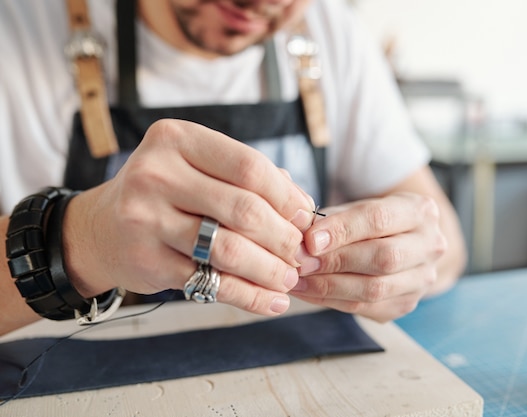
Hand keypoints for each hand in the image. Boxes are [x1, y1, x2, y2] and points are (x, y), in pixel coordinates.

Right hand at [63, 119, 314, 315]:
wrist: (101, 229)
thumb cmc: (165, 193)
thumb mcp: (198, 167)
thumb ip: (249, 178)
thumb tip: (303, 206)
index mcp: (176, 139)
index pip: (249, 166)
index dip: (287, 197)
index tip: (305, 217)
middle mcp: (156, 173)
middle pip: (244, 209)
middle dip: (284, 237)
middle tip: (301, 254)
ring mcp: (145, 218)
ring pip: (229, 250)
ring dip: (270, 270)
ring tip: (289, 279)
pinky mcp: (145, 260)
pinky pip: (210, 283)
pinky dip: (248, 296)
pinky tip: (271, 301)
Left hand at [291, 192, 446, 321]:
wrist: (400, 242)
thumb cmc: (370, 220)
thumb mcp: (356, 206)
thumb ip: (331, 218)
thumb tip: (300, 235)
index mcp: (420, 211)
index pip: (380, 219)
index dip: (342, 230)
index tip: (310, 239)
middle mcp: (430, 245)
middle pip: (383, 258)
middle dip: (336, 261)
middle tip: (300, 262)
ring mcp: (422, 279)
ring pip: (375, 289)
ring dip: (330, 286)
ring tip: (298, 280)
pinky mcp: (406, 304)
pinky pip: (366, 308)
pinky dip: (331, 301)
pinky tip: (308, 293)